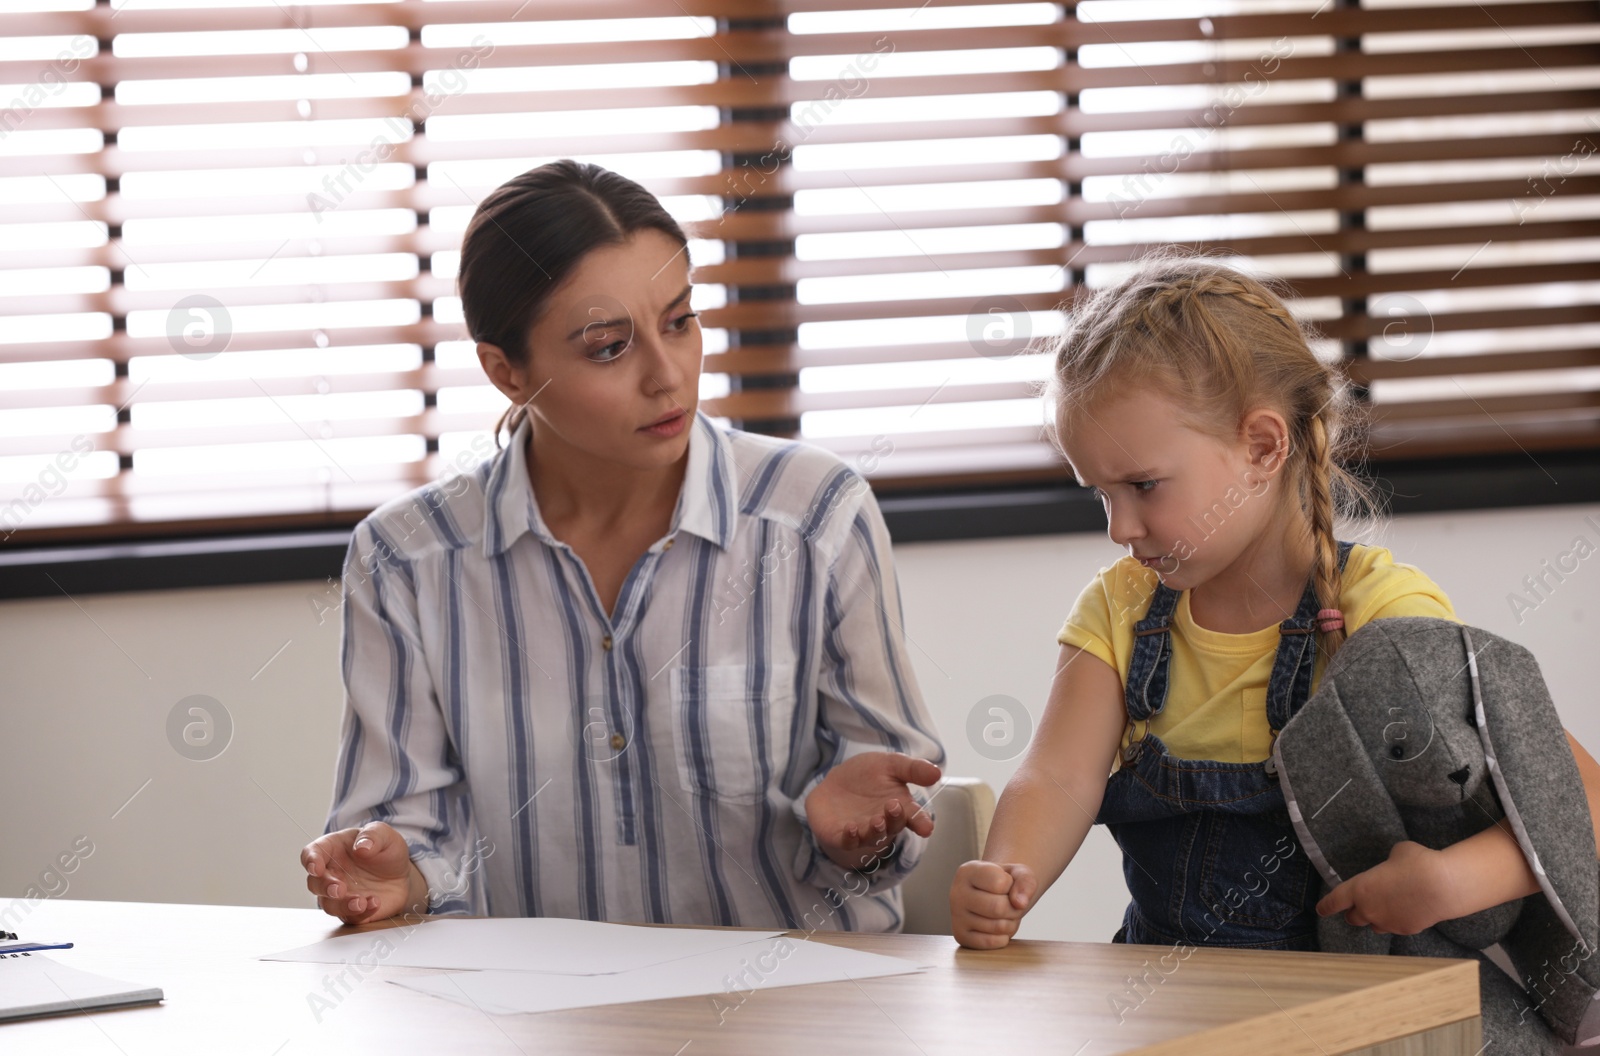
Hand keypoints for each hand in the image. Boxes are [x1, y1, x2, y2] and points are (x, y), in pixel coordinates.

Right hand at [301, 821, 428, 924]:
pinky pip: (351, 916)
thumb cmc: (385, 849)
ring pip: (329, 905)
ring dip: (342, 905)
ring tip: (361, 902)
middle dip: (325, 887)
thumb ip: (372, 836)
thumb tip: (361, 847)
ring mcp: (339, 894)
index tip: (316, 868)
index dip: (310, 861)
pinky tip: (375, 903)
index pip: (311, 853)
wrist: (401, 872)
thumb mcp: (384, 834)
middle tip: (339, 889)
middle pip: (315, 883)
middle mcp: (331, 873)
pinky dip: (362, 913)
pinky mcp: (351, 911)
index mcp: (332, 849)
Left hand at [805, 751, 940, 871]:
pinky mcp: (841, 836)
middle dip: (895, 819)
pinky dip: (850, 837)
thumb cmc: (866, 775)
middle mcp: (884, 823)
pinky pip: (848, 842)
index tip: (927, 827)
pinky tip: (851, 827)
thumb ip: (912, 769)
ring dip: (876, 831)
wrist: (834, 783)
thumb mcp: (890, 765)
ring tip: (877, 820)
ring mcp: (863, 832)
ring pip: (872, 837)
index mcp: (900, 807)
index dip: (921, 823)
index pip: (914, 817)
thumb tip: (937, 772)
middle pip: (893, 826)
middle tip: (893, 806)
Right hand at [951, 860, 1036, 949]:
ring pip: (997, 927)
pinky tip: (997, 928)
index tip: (1005, 883)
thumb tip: (1020, 903)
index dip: (1011, 885)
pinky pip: (990, 943)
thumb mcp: (1019, 873)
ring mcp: (956, 916)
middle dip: (1014, 908)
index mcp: (967, 871)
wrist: (992, 896)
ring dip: (1010, 923)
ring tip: (1003, 914)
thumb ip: (1025, 881)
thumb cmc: (1005, 882)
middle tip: (1010, 904)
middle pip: (998, 908)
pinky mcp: (960, 936)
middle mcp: (956, 893)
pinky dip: (1003, 938)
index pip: (1000, 883)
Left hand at [1317, 840, 1450, 935]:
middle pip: (1353, 918)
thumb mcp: (1397, 853)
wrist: (1443, 886)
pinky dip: (1395, 921)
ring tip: (1384, 908)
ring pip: (1373, 925)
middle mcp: (1369, 909)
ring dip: (1374, 918)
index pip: (1335, 901)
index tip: (1320, 910)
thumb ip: (1388, 864)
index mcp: (1360, 889)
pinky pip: (1394, 927)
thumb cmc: (1417, 863)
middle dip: (1354, 912)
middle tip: (1360, 904)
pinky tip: (1406, 911)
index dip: (1326, 906)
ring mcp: (1387, 922)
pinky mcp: (1405, 930)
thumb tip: (1394, 865)